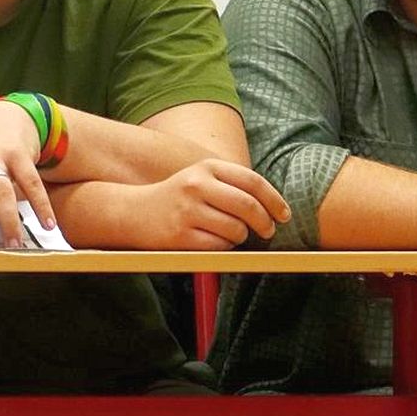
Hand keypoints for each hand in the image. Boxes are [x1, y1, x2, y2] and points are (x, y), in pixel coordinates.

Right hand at [117, 158, 289, 249]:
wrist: (133, 212)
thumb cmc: (177, 198)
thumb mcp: (201, 179)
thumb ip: (233, 185)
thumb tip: (274, 206)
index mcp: (206, 167)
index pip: (252, 181)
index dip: (274, 200)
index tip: (283, 215)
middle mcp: (196, 185)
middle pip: (248, 206)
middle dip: (265, 223)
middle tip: (268, 231)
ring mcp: (187, 210)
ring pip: (236, 229)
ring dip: (242, 237)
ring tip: (231, 235)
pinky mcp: (180, 235)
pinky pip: (219, 246)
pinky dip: (225, 248)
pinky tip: (214, 242)